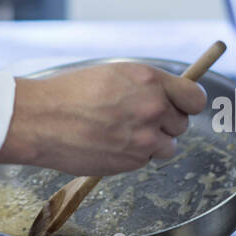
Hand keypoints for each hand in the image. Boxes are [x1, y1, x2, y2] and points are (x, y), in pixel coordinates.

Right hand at [0, 62, 207, 174]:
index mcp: (149, 80)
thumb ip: (145, 85)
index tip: (181, 106)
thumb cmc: (68, 93)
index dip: (188, 103)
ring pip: (168, 146)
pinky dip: (133, 156)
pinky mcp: (133, 161)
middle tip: (138, 120)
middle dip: (165, 123)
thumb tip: (166, 97)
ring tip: (123, 134)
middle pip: (182, 124)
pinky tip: (109, 144)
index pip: (195, 97)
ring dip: (153, 143)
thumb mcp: (112, 74)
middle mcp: (153, 108)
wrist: (40, 120)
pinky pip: (145, 160)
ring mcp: (145, 138)